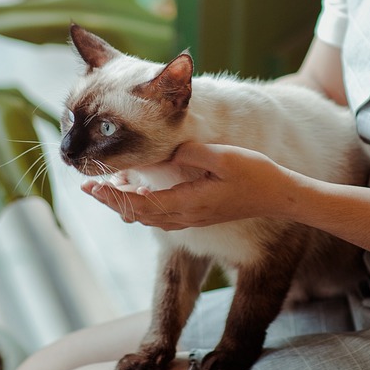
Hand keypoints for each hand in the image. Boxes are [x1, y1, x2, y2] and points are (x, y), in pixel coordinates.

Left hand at [82, 142, 292, 230]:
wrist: (280, 196)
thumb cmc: (256, 174)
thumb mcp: (224, 157)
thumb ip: (192, 152)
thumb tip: (167, 150)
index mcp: (189, 203)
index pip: (140, 205)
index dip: (114, 197)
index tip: (93, 186)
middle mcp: (187, 216)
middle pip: (139, 215)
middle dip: (112, 202)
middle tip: (89, 188)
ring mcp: (194, 219)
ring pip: (149, 219)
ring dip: (125, 206)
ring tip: (107, 192)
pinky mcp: (200, 215)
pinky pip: (162, 218)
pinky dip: (143, 209)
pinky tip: (139, 196)